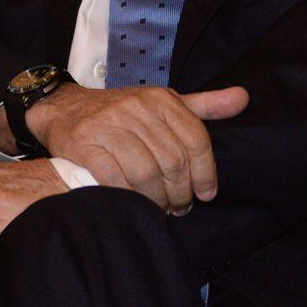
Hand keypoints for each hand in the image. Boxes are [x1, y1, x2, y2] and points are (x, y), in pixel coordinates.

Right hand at [25, 83, 248, 212]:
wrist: (63, 108)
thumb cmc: (120, 113)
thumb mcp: (162, 104)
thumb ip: (203, 105)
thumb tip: (243, 98)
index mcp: (159, 98)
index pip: (196, 140)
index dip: (206, 173)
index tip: (205, 194)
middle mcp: (134, 107)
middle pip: (172, 162)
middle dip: (180, 192)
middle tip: (178, 207)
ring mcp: (107, 124)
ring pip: (146, 173)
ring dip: (155, 199)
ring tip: (157, 207)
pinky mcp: (83, 142)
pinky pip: (114, 178)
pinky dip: (127, 195)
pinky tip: (131, 200)